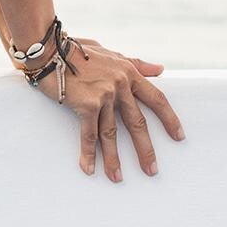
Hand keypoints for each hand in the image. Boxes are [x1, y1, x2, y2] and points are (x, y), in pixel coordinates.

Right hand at [24, 35, 185, 181]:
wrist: (48, 48)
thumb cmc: (75, 49)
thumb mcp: (110, 53)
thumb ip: (135, 63)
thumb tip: (160, 70)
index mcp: (128, 72)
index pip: (156, 98)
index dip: (169, 119)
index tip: (178, 136)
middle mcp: (119, 84)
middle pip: (137, 122)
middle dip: (145, 149)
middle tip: (152, 170)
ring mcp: (104, 94)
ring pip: (111, 133)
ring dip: (114, 158)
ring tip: (117, 177)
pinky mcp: (86, 104)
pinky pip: (89, 134)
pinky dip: (89, 153)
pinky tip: (89, 168)